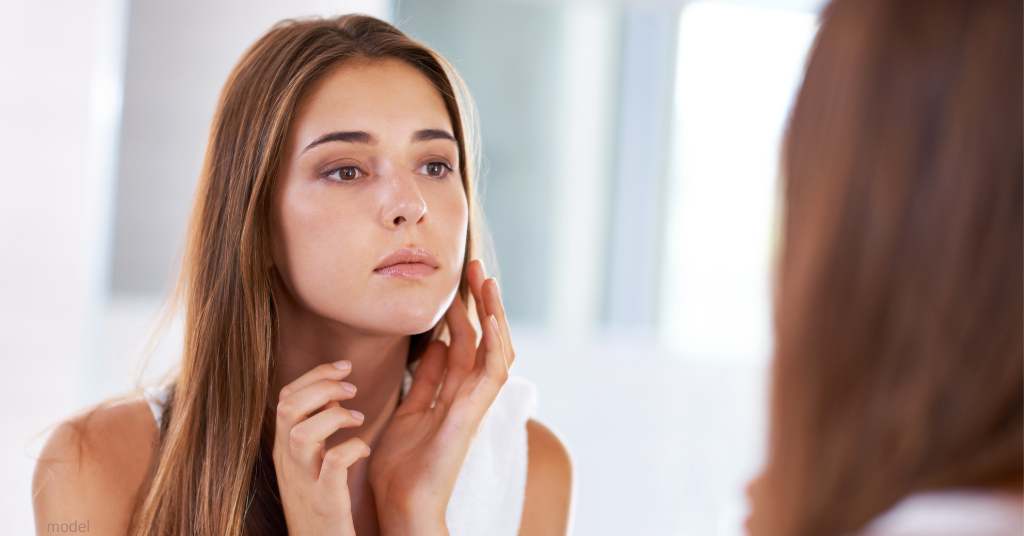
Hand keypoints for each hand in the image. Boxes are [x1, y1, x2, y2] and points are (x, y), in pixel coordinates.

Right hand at [273, 361, 369, 535]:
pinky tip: (365, 448)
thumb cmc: (322, 502)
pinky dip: (352, 448)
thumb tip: (336, 391)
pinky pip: (333, 463)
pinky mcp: (324, 500)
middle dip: (321, 386)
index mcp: (285, 448)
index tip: (344, 367)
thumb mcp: (309, 462)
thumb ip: (316, 429)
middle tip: (352, 388)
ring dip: (333, 415)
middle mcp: (288, 461)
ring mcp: (304, 481)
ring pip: (301, 432)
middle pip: (287, 406)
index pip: (285, 396)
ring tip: (358, 418)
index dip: (315, 374)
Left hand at [368, 260, 515, 534]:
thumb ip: (425, 380)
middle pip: (482, 340)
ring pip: (495, 350)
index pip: (464, 344)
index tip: (457, 283)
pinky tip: (492, 317)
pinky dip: (496, 344)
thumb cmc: (401, 468)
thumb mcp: (408, 411)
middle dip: (481, 303)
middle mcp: (468, 396)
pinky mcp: (472, 415)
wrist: (400, 505)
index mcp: (452, 394)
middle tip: (476, 267)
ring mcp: (474, 405)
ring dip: (494, 314)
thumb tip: (434, 345)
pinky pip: (492, 374)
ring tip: (487, 281)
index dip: (462, 312)